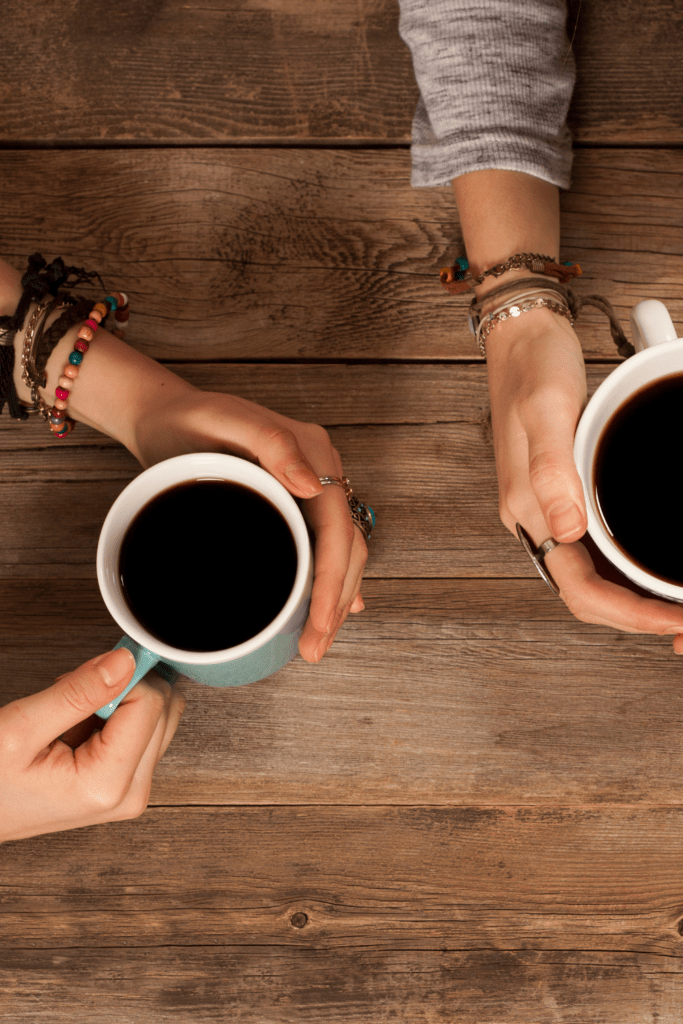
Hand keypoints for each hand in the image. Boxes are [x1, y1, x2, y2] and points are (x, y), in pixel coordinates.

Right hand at [0, 647, 184, 842]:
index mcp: (108, 784)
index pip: (150, 703)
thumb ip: (78, 692)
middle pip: (163, 709)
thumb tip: (125, 661)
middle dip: (122, 687)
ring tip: (70, 713)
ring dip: (119, 701)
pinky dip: (115, 716)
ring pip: (159, 717)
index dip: (119, 676)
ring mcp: (131, 791)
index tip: (86, 672)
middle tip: (73, 692)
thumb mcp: (21, 729)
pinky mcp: (126, 784)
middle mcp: (130, 793)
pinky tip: (78, 725)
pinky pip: (142, 732)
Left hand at [133, 389, 367, 661]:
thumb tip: (314, 486)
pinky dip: (326, 581)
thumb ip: (271, 443)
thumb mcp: (222, 420)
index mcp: (312, 452)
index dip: (333, 581)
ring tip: (315, 642)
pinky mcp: (292, 503)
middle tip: (313, 649)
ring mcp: (309, 488)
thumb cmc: (185, 418)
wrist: (163, 415)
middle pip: (347, 545)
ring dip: (333, 599)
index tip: (318, 624)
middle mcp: (320, 470)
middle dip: (335, 602)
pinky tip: (331, 607)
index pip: (337, 528)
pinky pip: (320, 546)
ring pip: (339, 551)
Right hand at [485, 306, 682, 647]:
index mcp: (527, 509)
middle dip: (634, 615)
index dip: (628, 613)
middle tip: (682, 617)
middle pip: (584, 592)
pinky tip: (649, 559)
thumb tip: (566, 531)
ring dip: (630, 596)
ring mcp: (546, 507)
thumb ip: (553, 470)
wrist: (520, 337)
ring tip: (672, 599)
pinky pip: (592, 548)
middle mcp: (534, 517)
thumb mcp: (546, 410)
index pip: (578, 587)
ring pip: (589, 575)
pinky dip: (623, 566)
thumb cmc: (531, 367)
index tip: (673, 618)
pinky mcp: (558, 493)